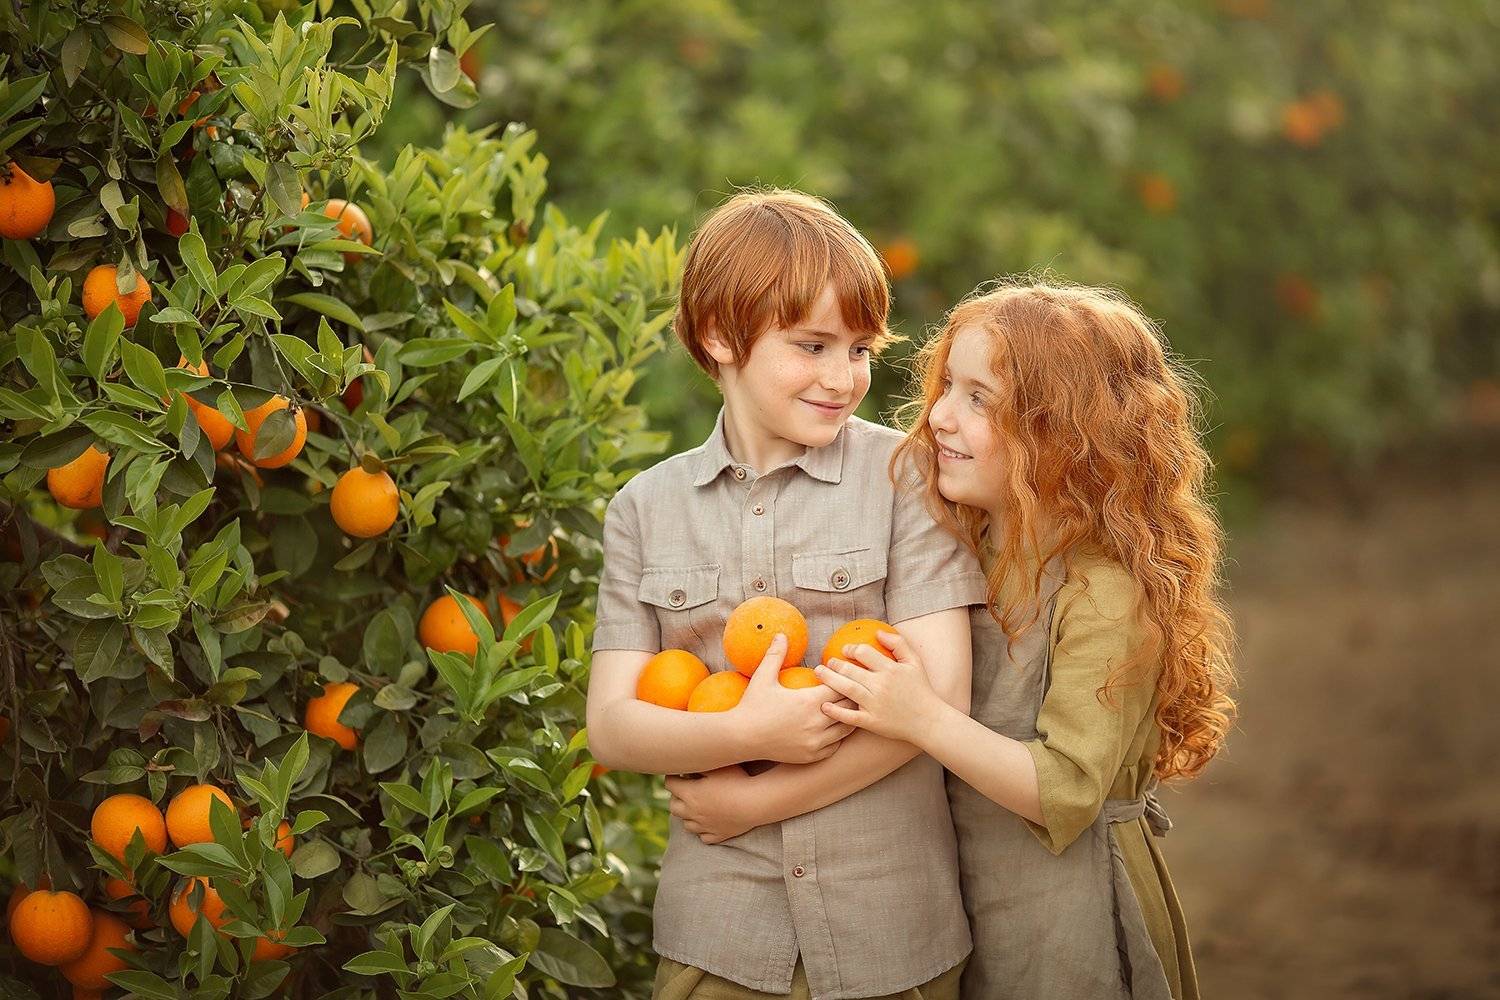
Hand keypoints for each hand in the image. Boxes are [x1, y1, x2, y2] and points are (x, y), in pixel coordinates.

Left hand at [666, 766, 760, 843]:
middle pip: (673, 806)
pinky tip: (708, 823)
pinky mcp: (717, 835)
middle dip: (676, 797)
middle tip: (685, 789)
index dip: (672, 776)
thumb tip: (688, 761)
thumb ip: (699, 764)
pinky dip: (702, 830)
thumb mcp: (716, 766)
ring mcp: (704, 826)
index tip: (678, 773)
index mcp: (690, 793)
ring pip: (686, 824)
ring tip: (695, 807)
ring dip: (687, 815)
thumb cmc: (737, 780)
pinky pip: (703, 837)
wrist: (756, 803)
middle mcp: (693, 812)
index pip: (670, 784)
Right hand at [735, 633, 854, 763]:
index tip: (838, 676)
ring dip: (847, 717)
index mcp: (809, 701)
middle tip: (848, 690)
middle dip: (850, 697)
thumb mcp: (763, 677)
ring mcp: (816, 742)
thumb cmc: (752, 705)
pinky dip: (837, 737)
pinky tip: (832, 728)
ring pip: (846, 728)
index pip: (841, 687)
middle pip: (849, 707)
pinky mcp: (812, 756)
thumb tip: (782, 634)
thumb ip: (776, 655)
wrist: (741, 737)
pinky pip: (835, 746)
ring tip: (846, 708)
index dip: (842, 680)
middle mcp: (816, 722)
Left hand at [814, 630, 949, 747]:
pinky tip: (824, 706)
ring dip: (829, 680)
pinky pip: (850, 717)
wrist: (928, 721)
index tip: (844, 650)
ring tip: (819, 673)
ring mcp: (875, 705)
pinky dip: (836, 712)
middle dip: (834, 664)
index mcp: (890, 670)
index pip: (863, 653)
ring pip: (846, 689)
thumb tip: (878, 632)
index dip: (850, 649)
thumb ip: (898, 644)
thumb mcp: (915, 662)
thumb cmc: (921, 689)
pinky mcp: (872, 722)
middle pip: (850, 670)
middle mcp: (881, 686)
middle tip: (825, 662)